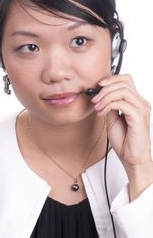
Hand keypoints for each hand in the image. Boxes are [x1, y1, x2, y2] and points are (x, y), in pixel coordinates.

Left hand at [91, 74, 152, 199]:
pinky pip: (122, 104)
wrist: (132, 158)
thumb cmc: (125, 141)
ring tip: (97, 107)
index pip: (126, 80)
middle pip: (124, 82)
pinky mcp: (139, 117)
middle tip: (94, 99)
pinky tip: (102, 113)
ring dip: (105, 96)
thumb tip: (101, 96)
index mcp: (136, 102)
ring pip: (123, 90)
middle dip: (105, 88)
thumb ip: (110, 105)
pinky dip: (108, 105)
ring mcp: (141, 109)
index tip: (97, 86)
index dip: (111, 79)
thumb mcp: (112, 119)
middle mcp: (141, 103)